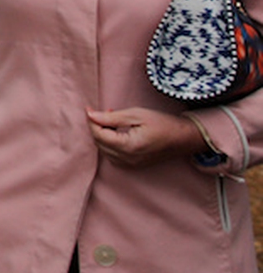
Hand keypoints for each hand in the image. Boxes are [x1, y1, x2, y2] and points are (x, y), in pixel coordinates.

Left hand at [87, 108, 204, 167]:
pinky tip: (116, 132)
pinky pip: (112, 156)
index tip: (89, 107)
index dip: (91, 119)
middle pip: (99, 142)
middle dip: (96, 126)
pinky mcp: (134, 165)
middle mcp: (127, 159)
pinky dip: (109, 143)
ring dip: (102, 135)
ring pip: (104, 150)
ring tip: (112, 120)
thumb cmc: (162, 123)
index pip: (98, 134)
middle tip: (104, 112)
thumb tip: (90, 115)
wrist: (184, 138)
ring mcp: (131, 164)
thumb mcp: (136, 115)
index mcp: (128, 146)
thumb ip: (111, 117)